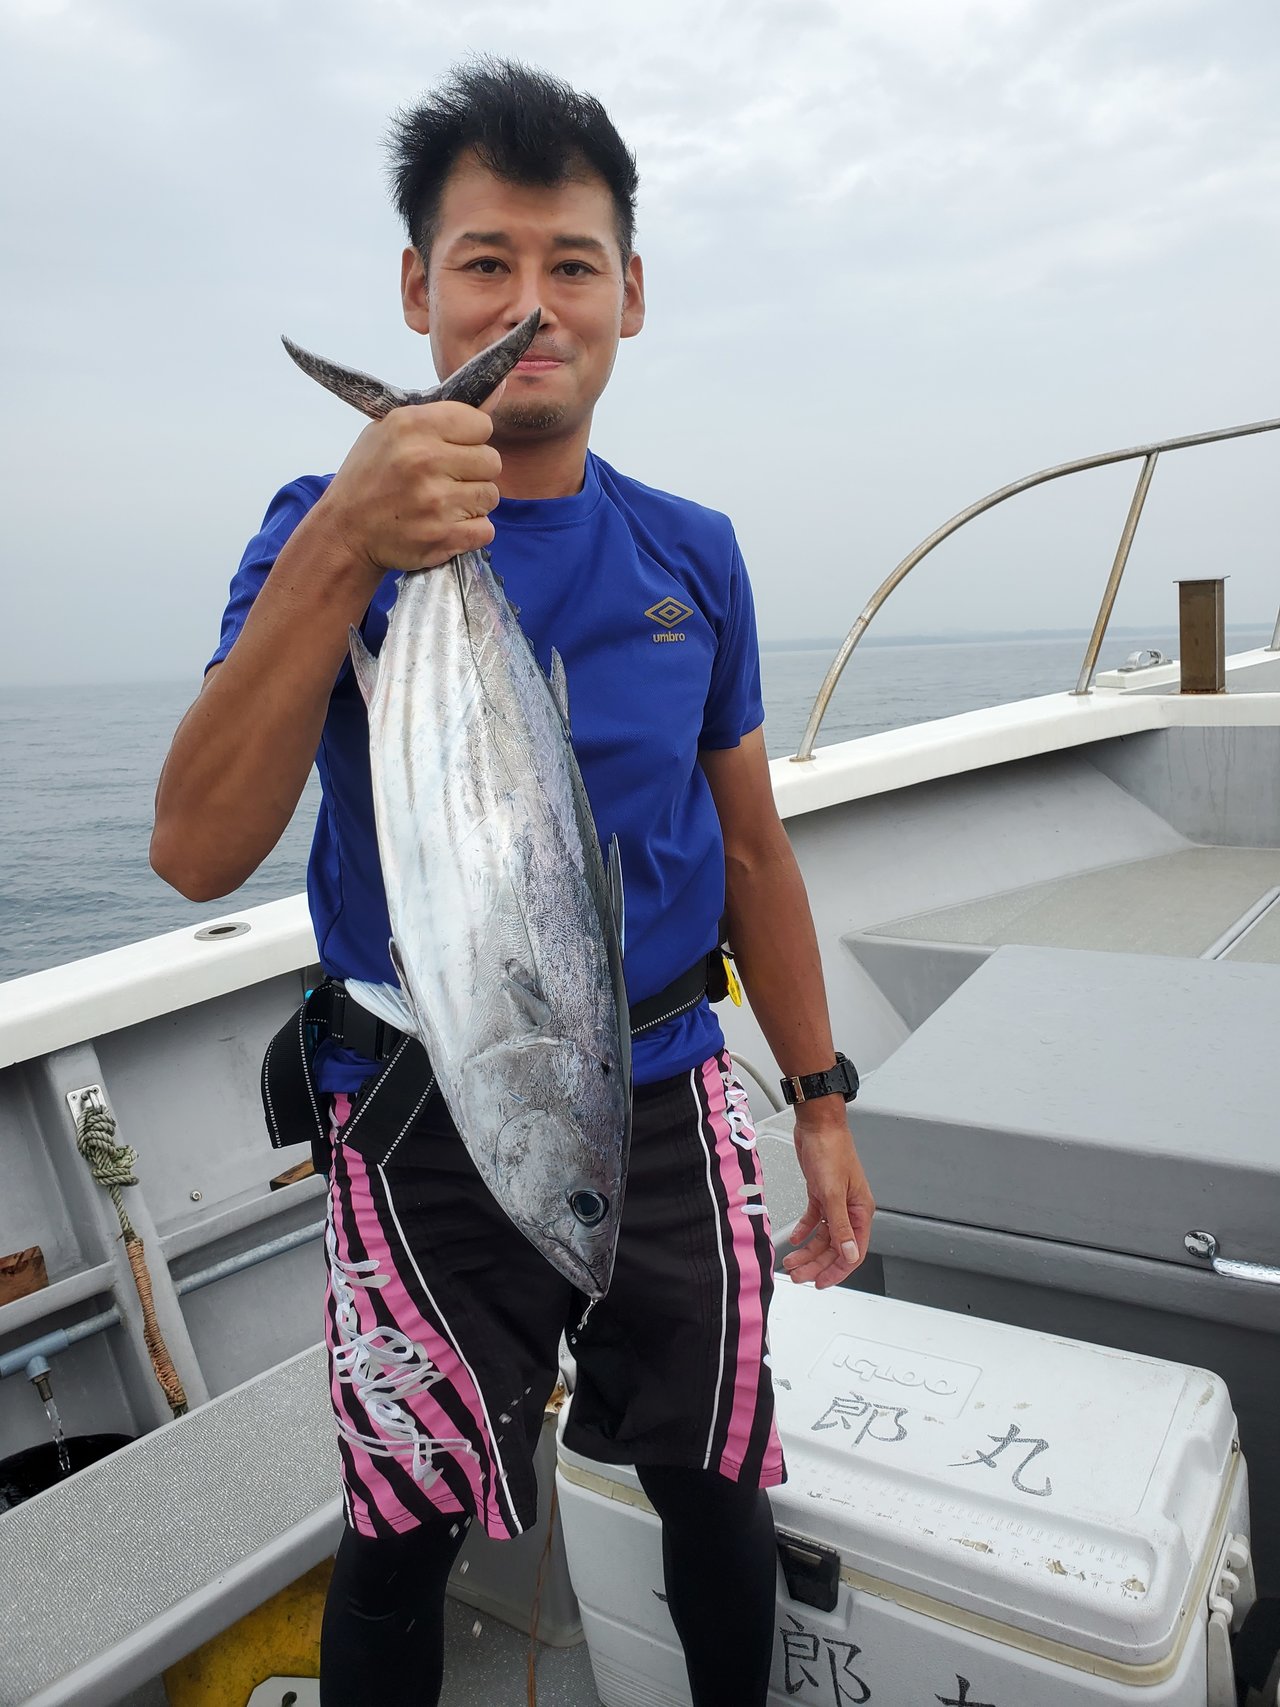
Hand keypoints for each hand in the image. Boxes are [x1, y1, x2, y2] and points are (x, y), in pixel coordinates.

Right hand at [316, 396, 504, 582]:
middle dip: (474, 472)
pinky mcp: (442, 536)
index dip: (471, 438)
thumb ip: (444, 413)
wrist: (344, 531)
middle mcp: (424, 460)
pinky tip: (445, 525)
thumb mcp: (392, 429)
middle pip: (492, 461)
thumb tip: (498, 390)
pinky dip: (470, 531)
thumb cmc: (370, 476)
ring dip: (473, 502)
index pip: (481, 424)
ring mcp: (435, 501)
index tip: (453, 449)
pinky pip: (486, 529)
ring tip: (444, 503)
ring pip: (490, 496)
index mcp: (412, 425)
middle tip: (448, 479)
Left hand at [781, 1102, 874, 1289]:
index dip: (838, 1270)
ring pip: (823, 1236)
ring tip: (791, 1262)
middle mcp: (850, 1209)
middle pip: (835, 1247)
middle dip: (816, 1264)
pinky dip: (804, 1230)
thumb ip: (840, 1226)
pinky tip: (795, 1238)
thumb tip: (850, 1254)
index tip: (821, 1283)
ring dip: (808, 1250)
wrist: (817, 1125)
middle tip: (798, 1276)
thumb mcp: (834, 1192)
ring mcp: (835, 1202)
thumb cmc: (832, 1150)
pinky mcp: (821, 1193)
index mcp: (861, 1211)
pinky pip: (814, 1219)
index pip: (853, 1251)